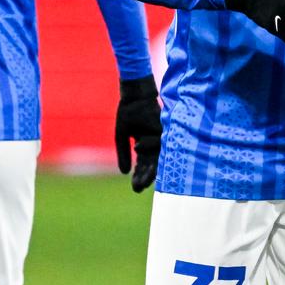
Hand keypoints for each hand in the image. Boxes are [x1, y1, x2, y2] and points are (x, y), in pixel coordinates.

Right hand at [116, 76, 161, 192]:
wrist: (134, 96)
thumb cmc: (128, 114)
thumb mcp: (121, 136)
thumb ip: (123, 153)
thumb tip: (124, 173)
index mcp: (144, 147)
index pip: (142, 166)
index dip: (139, 177)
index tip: (135, 188)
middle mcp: (153, 145)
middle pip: (151, 165)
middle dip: (145, 177)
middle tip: (139, 188)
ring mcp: (159, 138)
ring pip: (156, 158)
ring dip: (149, 169)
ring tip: (143, 181)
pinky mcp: (162, 129)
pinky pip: (157, 142)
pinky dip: (148, 146)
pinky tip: (139, 151)